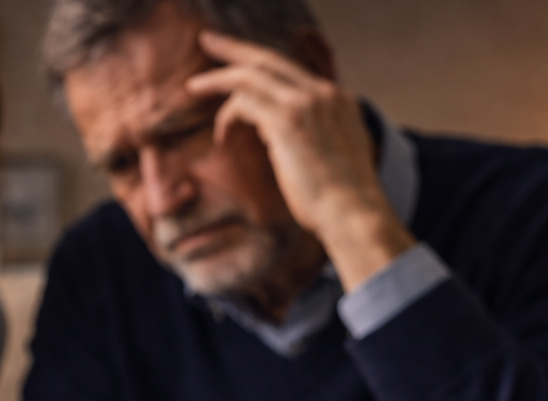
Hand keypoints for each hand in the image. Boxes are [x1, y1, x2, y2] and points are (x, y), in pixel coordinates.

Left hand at [186, 31, 412, 291]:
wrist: (353, 214)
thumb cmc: (340, 202)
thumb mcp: (335, 161)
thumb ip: (316, 140)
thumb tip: (291, 145)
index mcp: (339, 102)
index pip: (293, 71)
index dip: (263, 64)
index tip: (242, 59)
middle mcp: (325, 94)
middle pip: (270, 59)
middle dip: (234, 48)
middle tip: (207, 39)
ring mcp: (307, 103)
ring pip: (251, 75)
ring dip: (218, 79)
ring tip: (194, 86)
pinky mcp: (287, 119)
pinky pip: (244, 102)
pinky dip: (227, 116)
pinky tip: (221, 136)